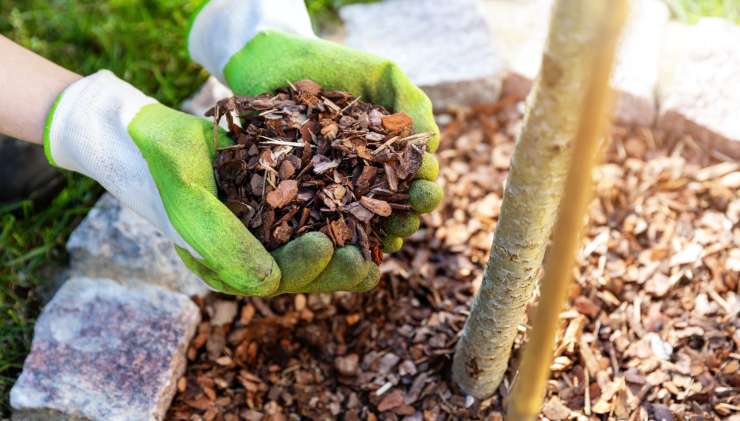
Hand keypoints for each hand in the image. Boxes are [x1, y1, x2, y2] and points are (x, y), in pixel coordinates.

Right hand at [45, 70, 379, 295]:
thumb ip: (223, 243)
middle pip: (302, 272)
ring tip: (379, 246)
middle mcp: (250, 254)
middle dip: (337, 269)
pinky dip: (341, 217)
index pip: (274, 279)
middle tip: (367, 259)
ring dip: (347, 250)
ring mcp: (266, 231)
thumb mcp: (190, 201)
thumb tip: (270, 284)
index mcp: (227, 265)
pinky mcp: (279, 205)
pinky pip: (314, 218)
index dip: (304, 268)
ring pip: (313, 250)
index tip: (326, 245)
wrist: (157, 134)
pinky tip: (370, 211)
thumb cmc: (168, 166)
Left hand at [188, 2, 443, 292]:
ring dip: (380, 236)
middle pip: (396, 209)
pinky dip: (338, 239)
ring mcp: (335, 190)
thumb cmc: (334, 66)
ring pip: (364, 225)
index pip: (416, 180)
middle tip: (409, 216)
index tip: (424, 185)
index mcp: (391, 155)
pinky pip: (322, 225)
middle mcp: (367, 178)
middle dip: (408, 216)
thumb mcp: (382, 75)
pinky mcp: (301, 199)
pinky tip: (348, 246)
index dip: (424, 187)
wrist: (275, 62)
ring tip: (386, 238)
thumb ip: (412, 103)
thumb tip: (432, 143)